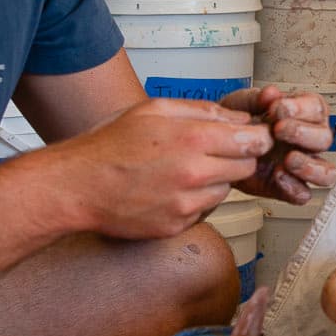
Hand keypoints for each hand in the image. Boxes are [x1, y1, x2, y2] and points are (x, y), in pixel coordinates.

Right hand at [61, 98, 273, 237]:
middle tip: (213, 151)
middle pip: (246, 167)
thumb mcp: (155, 110)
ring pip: (226, 190)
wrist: (78, 186)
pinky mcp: (178, 226)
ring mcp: (187, 204)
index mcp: (193, 139)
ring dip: (215, 180)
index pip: (254, 142)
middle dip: (237, 157)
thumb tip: (239, 119)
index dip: (257, 138)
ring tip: (183, 169)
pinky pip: (204, 210)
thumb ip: (203, 110)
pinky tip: (170, 188)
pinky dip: (196, 200)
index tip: (251, 137)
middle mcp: (195, 174)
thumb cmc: (110, 144)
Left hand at [220, 85, 335, 203]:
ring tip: (288, 159)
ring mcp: (301, 167)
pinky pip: (303, 194)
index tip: (279, 107)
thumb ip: (258, 98)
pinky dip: (294, 187)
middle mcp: (308, 141)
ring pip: (327, 172)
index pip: (318, 108)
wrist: (217, 148)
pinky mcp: (288, 188)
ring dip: (310, 166)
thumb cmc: (236, 124)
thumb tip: (271, 93)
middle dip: (302, 132)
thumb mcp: (242, 103)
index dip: (302, 108)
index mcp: (303, 115)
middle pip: (325, 139)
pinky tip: (278, 175)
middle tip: (279, 129)